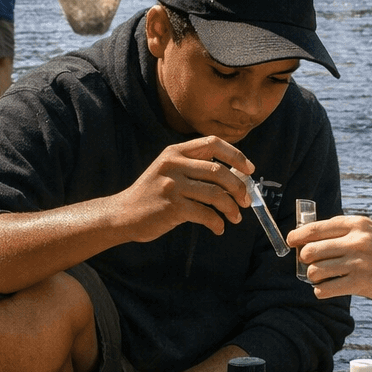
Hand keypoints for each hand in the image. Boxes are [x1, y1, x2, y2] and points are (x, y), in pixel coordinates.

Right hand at [109, 136, 253, 242]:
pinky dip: (217, 223)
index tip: (249, 170)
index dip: (235, 155)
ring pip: (215, 194)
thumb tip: (233, 178)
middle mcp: (173, 164)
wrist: (123, 214)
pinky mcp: (172, 207)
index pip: (212, 143)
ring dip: (231, 208)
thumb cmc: (152, 194)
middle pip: (219, 171)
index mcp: (175, 151)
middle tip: (245, 201)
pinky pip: (206, 214)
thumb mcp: (168, 170)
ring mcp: (172, 185)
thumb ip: (194, 168)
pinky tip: (218, 228)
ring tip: (235, 217)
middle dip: (238, 187)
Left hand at [288, 214, 371, 304]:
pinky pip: (326, 289)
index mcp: (357, 224)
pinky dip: (321, 291)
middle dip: (304, 259)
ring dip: (313, 276)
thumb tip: (313, 237)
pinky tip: (328, 289)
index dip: (297, 236)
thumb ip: (346, 232)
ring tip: (321, 278)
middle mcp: (356, 241)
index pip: (315, 228)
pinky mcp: (361, 283)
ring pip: (315, 270)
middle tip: (310, 264)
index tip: (291, 242)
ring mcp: (358, 262)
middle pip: (310, 250)